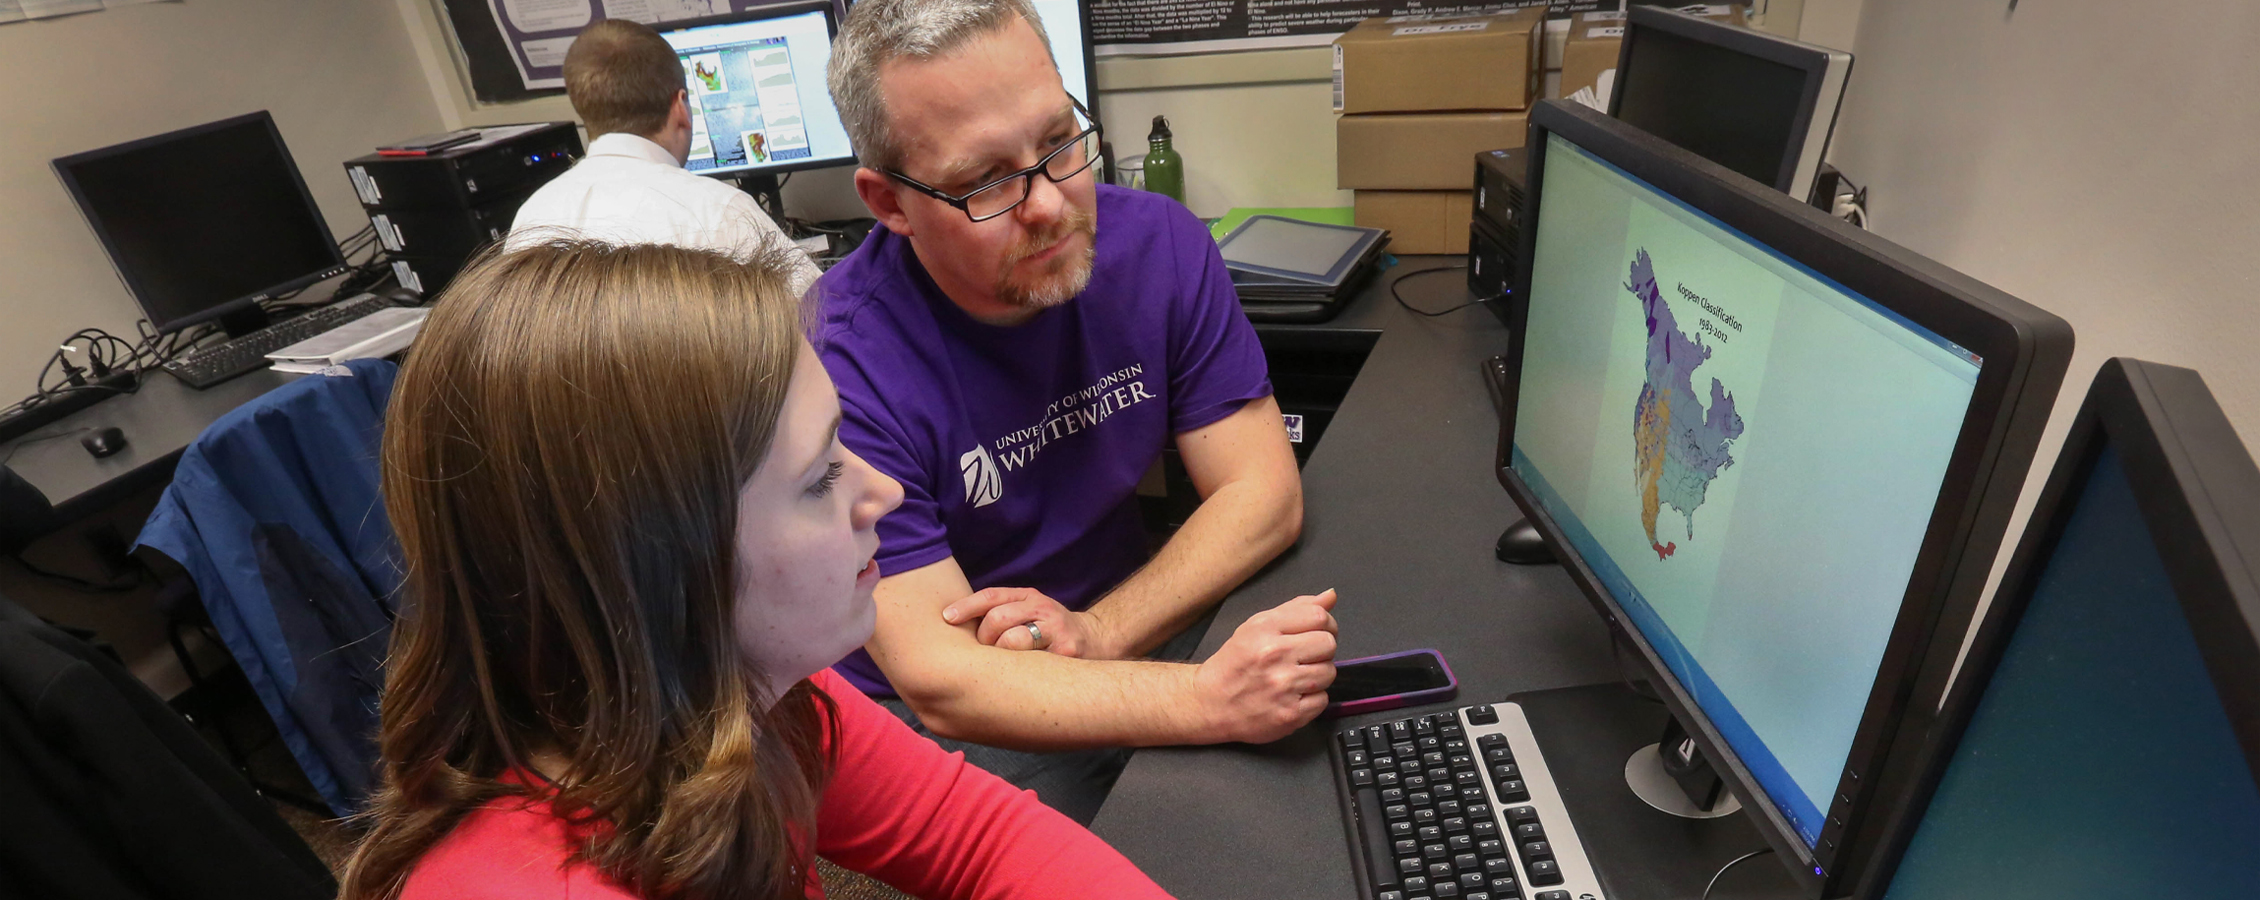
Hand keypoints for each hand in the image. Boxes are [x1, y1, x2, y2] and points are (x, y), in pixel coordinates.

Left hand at [942, 586, 1116, 658]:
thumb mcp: (1028, 611)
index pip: (991, 596)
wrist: (1095, 641)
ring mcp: (1056, 630)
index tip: (946, 619)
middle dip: (984, 638)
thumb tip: (953, 624)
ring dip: (999, 656)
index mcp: (1029, 597)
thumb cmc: (1049, 630)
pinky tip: (1014, 678)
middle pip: (998, 618)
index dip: (966, 607)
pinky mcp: (1066, 652)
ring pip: (1013, 641)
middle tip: (984, 654)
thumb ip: (1000, 612)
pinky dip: (1018, 671)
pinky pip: (1031, 663)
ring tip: (1001, 666)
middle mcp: (1043, 609)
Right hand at [1192, 589, 1338, 743]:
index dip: (1326, 624)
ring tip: (1296, 677)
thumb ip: (1295, 609)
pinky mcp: (1290, 714)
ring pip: (1329, 672)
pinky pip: (1323, 700)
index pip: (1319, 617)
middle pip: (1328, 644)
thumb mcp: (1256, 626)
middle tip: (1303, 657)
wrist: (1210, 703)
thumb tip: (1331, 596)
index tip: (1318, 632)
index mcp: (1265, 628)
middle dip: (1321, 650)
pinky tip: (1293, 696)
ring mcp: (1283, 687)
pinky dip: (1312, 699)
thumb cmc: (1235, 663)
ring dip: (1318, 675)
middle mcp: (1274, 654)